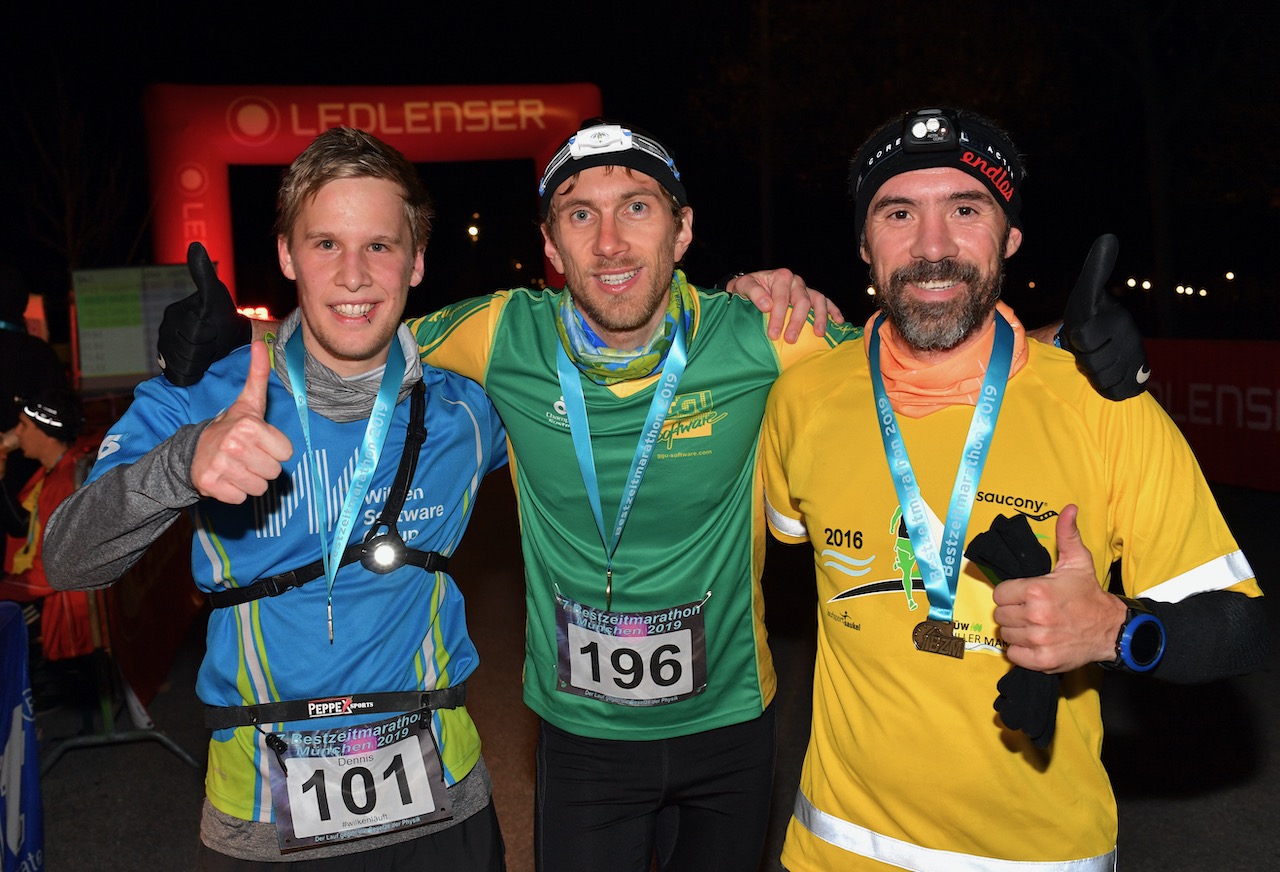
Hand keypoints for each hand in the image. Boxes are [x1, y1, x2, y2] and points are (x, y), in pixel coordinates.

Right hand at [158, 242, 251, 386]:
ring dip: (203, 362)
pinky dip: (194, 373)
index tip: (214, 329)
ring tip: (207, 352)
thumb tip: (195, 245)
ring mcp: (163, 349)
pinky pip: (180, 376)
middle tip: (212, 342)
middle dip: (207, 350)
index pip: (196, 332)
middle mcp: (164, 330)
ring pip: (186, 366)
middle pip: (190, 352)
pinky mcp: (167, 366)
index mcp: (173, 313)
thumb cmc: (222, 315)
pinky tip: (200, 363)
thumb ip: (203, 273)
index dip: (211, 335)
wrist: (226, 337)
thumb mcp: (216, 294)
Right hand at [191, 341, 292, 503]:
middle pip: (275, 472)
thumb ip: (258, 375)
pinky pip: (240, 499)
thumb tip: (258, 343)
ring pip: (260, 488)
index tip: (259, 442)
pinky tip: (226, 478)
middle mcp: (235, 445)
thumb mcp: (248, 402)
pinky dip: (235, 493)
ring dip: (251, 481)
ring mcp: (221, 466)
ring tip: (237, 467)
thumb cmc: (231, 428)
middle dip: (263, 466)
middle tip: (247, 456)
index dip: (275, 450)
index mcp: (249, 425)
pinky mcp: (211, 486)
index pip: (286, 454)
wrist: (193, 452)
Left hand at [727, 268, 844, 341]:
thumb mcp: (744, 285)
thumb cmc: (747, 288)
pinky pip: (825, 302)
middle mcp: (795, 281)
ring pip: (818, 300)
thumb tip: (767, 306)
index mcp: (781, 276)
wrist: (751, 287)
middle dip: (797, 322)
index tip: (773, 334)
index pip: (781, 298)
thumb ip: (754, 293)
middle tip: (790, 339)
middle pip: (801, 301)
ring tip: (818, 334)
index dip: (778, 317)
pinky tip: (838, 321)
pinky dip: (833, 310)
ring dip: (820, 318)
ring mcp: (805, 288)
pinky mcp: (811, 295)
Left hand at [992, 505, 1126, 673]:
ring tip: (1034, 626)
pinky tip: (1035, 642)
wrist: (1111, 628)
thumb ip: (1067, 535)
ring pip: (1006, 636)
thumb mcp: (1078, 562)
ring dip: (1016, 632)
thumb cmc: (1089, 594)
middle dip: (1012, 613)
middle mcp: (1035, 615)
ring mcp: (1039, 639)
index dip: (1010, 595)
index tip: (1023, 596)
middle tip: (1030, 611)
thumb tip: (1069, 508)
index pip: (999, 595)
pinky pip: (1014, 656)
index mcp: (1037, 590)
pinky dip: (1021, 651)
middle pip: (1000, 616)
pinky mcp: (1042, 660)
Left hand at [1061, 234, 1149, 400]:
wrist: (1100, 347)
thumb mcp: (1086, 294)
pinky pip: (1115, 389)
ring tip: (1094, 360)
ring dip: (1094, 373)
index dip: (1078, 339)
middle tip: (1085, 350)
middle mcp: (1131, 337)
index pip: (1084, 336)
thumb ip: (1097, 270)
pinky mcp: (1139, 377)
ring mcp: (1136, 358)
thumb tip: (1109, 238)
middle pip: (1091, 361)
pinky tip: (1107, 374)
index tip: (1081, 335)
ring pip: (1102, 377)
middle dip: (1083, 359)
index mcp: (1118, 319)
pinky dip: (1107, 386)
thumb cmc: (1086, 318)